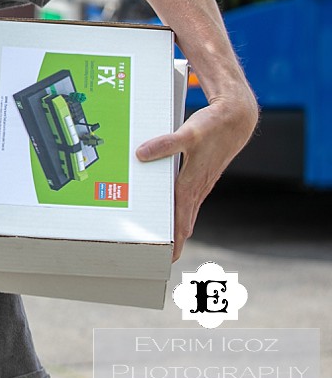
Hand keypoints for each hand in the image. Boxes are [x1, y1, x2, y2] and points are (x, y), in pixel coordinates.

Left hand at [137, 89, 259, 258]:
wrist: (236, 119)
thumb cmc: (213, 127)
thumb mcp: (188, 134)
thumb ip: (165, 144)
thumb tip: (142, 154)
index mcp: (193, 182)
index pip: (181, 218)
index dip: (175, 239)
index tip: (169, 258)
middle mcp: (198, 186)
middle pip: (185, 220)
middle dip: (175, 239)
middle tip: (163, 256)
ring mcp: (202, 182)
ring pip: (189, 210)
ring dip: (179, 226)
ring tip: (169, 240)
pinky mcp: (203, 174)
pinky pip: (191, 198)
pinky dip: (183, 209)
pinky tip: (178, 209)